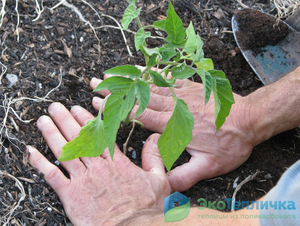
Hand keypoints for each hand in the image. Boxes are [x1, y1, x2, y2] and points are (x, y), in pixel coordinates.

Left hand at [28, 103, 169, 224]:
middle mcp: (97, 167)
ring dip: (52, 134)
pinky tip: (32, 152)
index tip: (77, 109)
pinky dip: (40, 163)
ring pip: (65, 152)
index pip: (98, 136)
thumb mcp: (158, 180)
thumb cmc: (145, 209)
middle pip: (78, 139)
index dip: (86, 122)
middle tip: (55, 108)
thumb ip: (154, 156)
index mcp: (116, 162)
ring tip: (43, 121)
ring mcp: (83, 180)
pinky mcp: (71, 195)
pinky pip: (53, 176)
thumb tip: (156, 138)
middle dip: (65, 121)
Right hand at [90, 74, 256, 191]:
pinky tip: (140, 68)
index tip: (99, 105)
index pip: (140, 116)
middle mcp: (175, 106)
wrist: (251, 119)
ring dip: (128, 80)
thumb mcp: (210, 166)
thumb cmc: (230, 142)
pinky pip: (168, 77)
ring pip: (150, 85)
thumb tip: (165, 186)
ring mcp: (183, 94)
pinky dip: (151, 73)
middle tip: (95, 85)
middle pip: (140, 97)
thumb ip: (185, 176)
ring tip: (110, 74)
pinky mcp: (190, 86)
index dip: (118, 110)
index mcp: (175, 125)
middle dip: (116, 91)